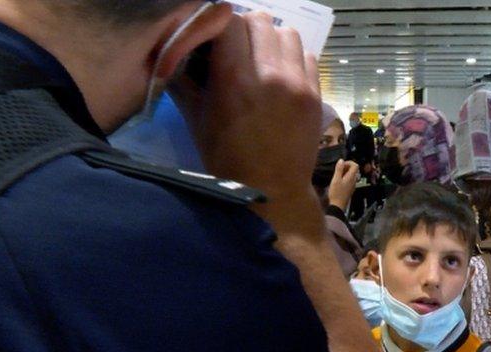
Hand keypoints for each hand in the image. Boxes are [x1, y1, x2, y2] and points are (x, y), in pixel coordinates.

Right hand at [176, 12, 323, 238]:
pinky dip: (293, 59)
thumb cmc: (227, 160)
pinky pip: (307, 56)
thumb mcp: (196, 119)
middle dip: (245, 31)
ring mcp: (298, 83)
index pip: (229, 21)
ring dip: (272, 41)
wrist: (271, 192)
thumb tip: (175, 52)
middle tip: (237, 51)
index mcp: (234, 78)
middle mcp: (269, 74)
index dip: (220, 27)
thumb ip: (184, 80)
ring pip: (288, 33)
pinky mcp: (315, 94)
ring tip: (262, 61)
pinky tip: (282, 77)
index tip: (215, 42)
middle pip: (260, 21)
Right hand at [329, 160, 359, 210]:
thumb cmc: (336, 194)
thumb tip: (341, 161)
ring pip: (351, 175)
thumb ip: (339, 169)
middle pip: (353, 169)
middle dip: (346, 167)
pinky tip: (338, 181)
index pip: (355, 165)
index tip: (342, 164)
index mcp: (351, 177)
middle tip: (338, 169)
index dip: (349, 162)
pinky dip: (344, 178)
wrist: (337, 206)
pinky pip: (349, 180)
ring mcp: (352, 185)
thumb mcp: (335, 179)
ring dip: (344, 172)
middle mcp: (353, 181)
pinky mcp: (349, 189)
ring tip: (337, 175)